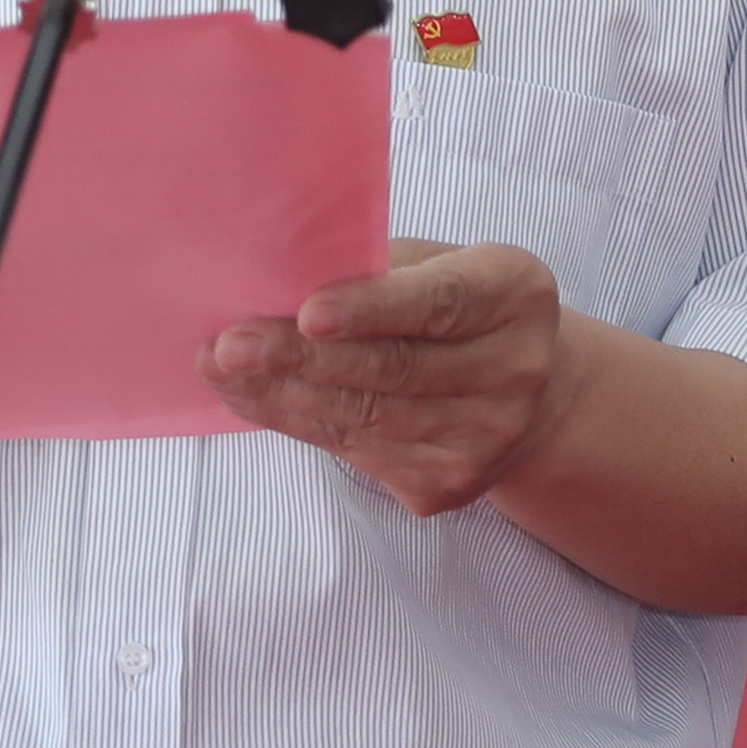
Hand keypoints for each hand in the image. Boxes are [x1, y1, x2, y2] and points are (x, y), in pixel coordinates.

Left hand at [195, 238, 572, 515]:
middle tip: (231, 343)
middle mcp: (513, 372)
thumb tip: (285, 281)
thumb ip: (382, 269)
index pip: (438, 302)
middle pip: (393, 369)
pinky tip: (250, 397)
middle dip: (301, 357)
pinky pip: (354, 452)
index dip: (371, 309)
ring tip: (219, 367)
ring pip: (364, 417)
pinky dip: (294, 421)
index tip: (307, 312)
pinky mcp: (444, 485)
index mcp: (514, 295)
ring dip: (281, 393)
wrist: (527, 397)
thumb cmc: (461, 305)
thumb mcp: (441, 262)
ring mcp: (481, 440)